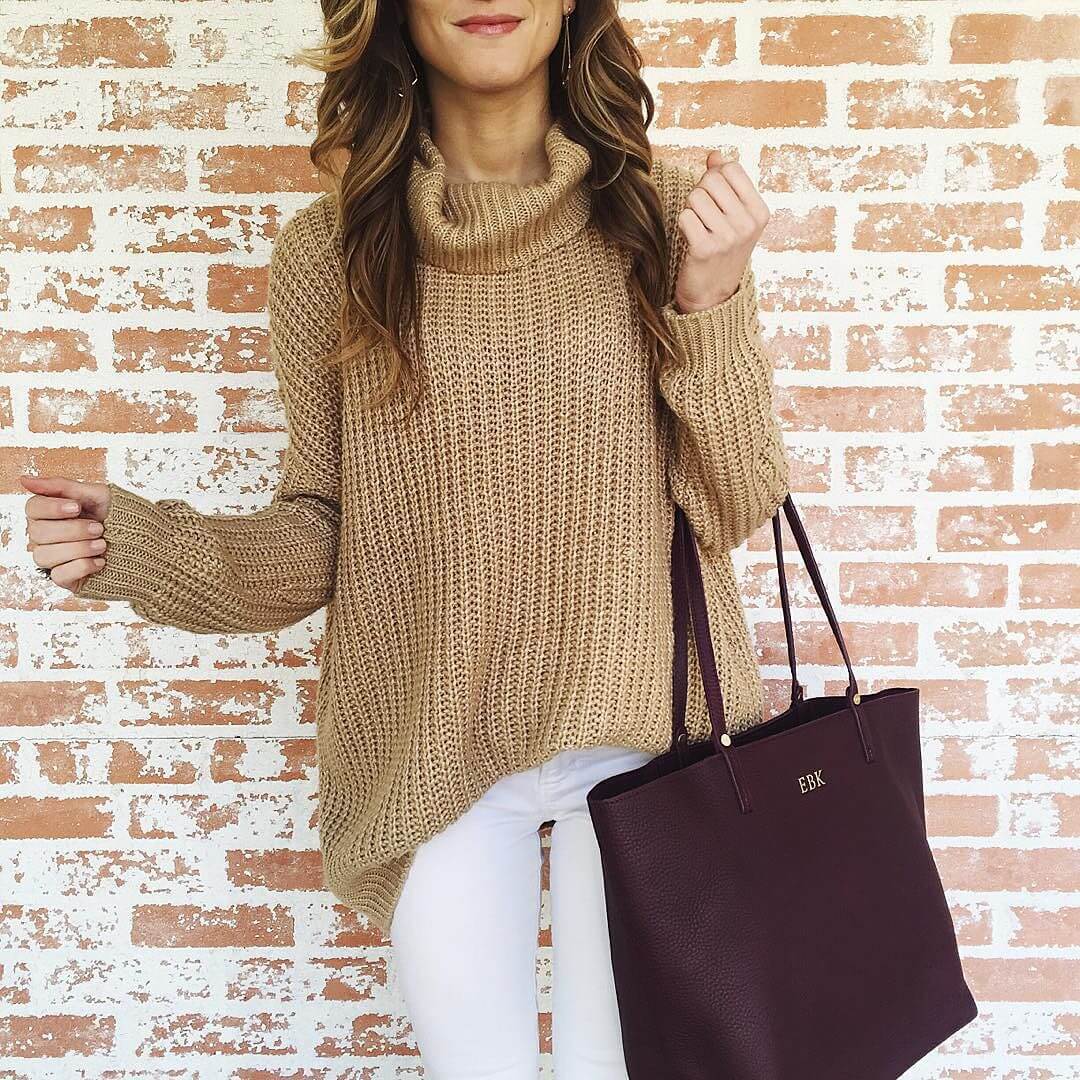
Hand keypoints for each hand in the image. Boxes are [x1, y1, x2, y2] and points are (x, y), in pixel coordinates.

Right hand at [20, 475, 111, 591]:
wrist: (147, 543)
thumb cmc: (120, 516)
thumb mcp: (97, 494)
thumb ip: (61, 486)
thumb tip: (24, 480)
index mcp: (51, 513)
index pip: (32, 508)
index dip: (51, 508)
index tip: (76, 507)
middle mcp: (48, 537)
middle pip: (37, 532)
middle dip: (73, 529)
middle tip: (99, 528)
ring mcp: (56, 558)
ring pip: (44, 556)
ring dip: (78, 548)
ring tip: (103, 544)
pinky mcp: (67, 578)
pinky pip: (59, 575)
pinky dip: (82, 567)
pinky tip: (100, 561)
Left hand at [671, 153, 769, 314]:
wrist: (713, 295)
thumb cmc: (722, 251)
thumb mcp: (734, 216)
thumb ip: (726, 183)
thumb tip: (714, 155)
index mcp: (759, 212)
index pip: (730, 169)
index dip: (715, 179)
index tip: (717, 203)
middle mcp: (747, 224)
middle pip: (710, 180)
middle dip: (701, 194)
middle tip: (705, 219)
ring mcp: (727, 237)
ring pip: (695, 197)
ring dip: (690, 211)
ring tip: (699, 230)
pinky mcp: (704, 249)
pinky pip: (684, 217)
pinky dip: (683, 226)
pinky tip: (692, 241)